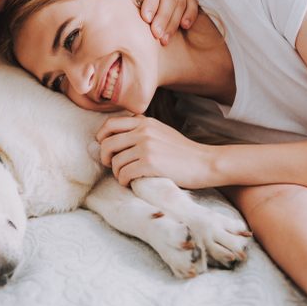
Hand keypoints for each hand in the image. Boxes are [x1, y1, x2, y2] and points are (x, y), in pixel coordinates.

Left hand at [96, 115, 214, 187]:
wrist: (204, 163)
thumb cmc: (183, 152)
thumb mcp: (162, 132)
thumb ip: (142, 131)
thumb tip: (116, 140)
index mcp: (145, 122)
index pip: (111, 124)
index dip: (102, 137)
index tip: (106, 148)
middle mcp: (144, 131)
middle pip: (107, 144)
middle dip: (105, 158)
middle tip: (111, 166)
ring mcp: (146, 147)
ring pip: (115, 161)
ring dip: (117, 173)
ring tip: (125, 177)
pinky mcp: (149, 163)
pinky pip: (124, 174)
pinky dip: (124, 181)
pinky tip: (130, 183)